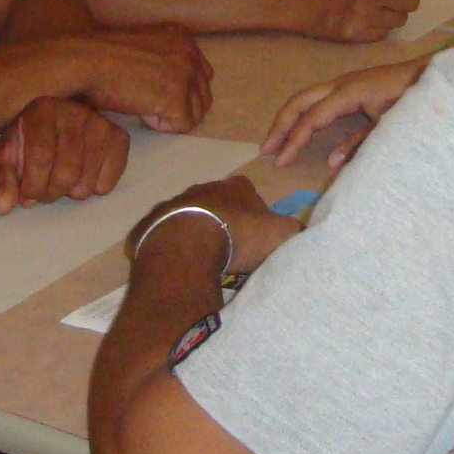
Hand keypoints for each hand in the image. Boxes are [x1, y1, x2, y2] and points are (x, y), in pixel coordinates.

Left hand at [0, 96, 128, 212]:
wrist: (54, 126)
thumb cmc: (25, 144)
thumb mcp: (3, 159)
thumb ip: (0, 180)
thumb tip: (3, 207)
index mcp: (43, 109)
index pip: (42, 157)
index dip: (33, 186)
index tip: (26, 196)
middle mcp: (75, 111)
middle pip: (67, 173)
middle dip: (51, 193)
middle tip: (44, 190)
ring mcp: (100, 123)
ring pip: (86, 182)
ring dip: (71, 193)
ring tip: (61, 180)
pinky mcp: (119, 137)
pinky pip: (108, 181)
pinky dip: (94, 188)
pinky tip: (83, 175)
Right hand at [68, 24, 213, 133]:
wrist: (84, 62)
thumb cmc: (101, 57)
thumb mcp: (142, 46)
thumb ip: (163, 58)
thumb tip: (173, 84)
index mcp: (182, 36)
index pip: (201, 73)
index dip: (179, 90)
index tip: (153, 91)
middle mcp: (189, 51)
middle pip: (203, 93)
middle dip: (180, 105)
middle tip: (149, 104)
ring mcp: (185, 74)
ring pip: (196, 112)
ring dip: (171, 116)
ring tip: (144, 107)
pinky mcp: (177, 97)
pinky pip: (183, 125)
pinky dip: (162, 125)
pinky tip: (142, 113)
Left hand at [127, 175, 301, 278]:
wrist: (189, 245)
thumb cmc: (239, 236)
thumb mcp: (281, 234)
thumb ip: (295, 231)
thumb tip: (303, 233)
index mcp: (236, 187)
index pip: (248, 192)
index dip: (253, 211)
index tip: (255, 233)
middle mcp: (203, 189)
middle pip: (216, 203)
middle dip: (222, 221)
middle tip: (229, 249)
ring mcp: (173, 204)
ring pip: (186, 217)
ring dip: (193, 233)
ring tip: (202, 260)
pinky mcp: (150, 224)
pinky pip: (161, 235)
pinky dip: (168, 246)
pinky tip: (176, 265)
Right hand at [262, 58, 430, 168]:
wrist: (432, 74)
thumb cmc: (414, 98)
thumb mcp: (389, 125)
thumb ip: (360, 142)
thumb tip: (331, 162)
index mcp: (348, 91)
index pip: (312, 117)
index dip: (294, 140)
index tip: (280, 161)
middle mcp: (341, 83)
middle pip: (300, 101)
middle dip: (281, 125)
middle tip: (266, 150)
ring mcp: (345, 82)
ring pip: (306, 96)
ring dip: (289, 117)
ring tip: (275, 141)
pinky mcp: (351, 86)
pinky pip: (319, 97)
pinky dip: (304, 112)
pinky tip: (301, 128)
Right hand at [293, 0, 422, 42]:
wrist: (301, 2)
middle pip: (412, 2)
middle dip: (406, 0)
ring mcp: (365, 16)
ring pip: (401, 20)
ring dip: (394, 15)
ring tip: (380, 10)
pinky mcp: (358, 35)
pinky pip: (384, 34)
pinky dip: (380, 28)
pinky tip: (368, 21)